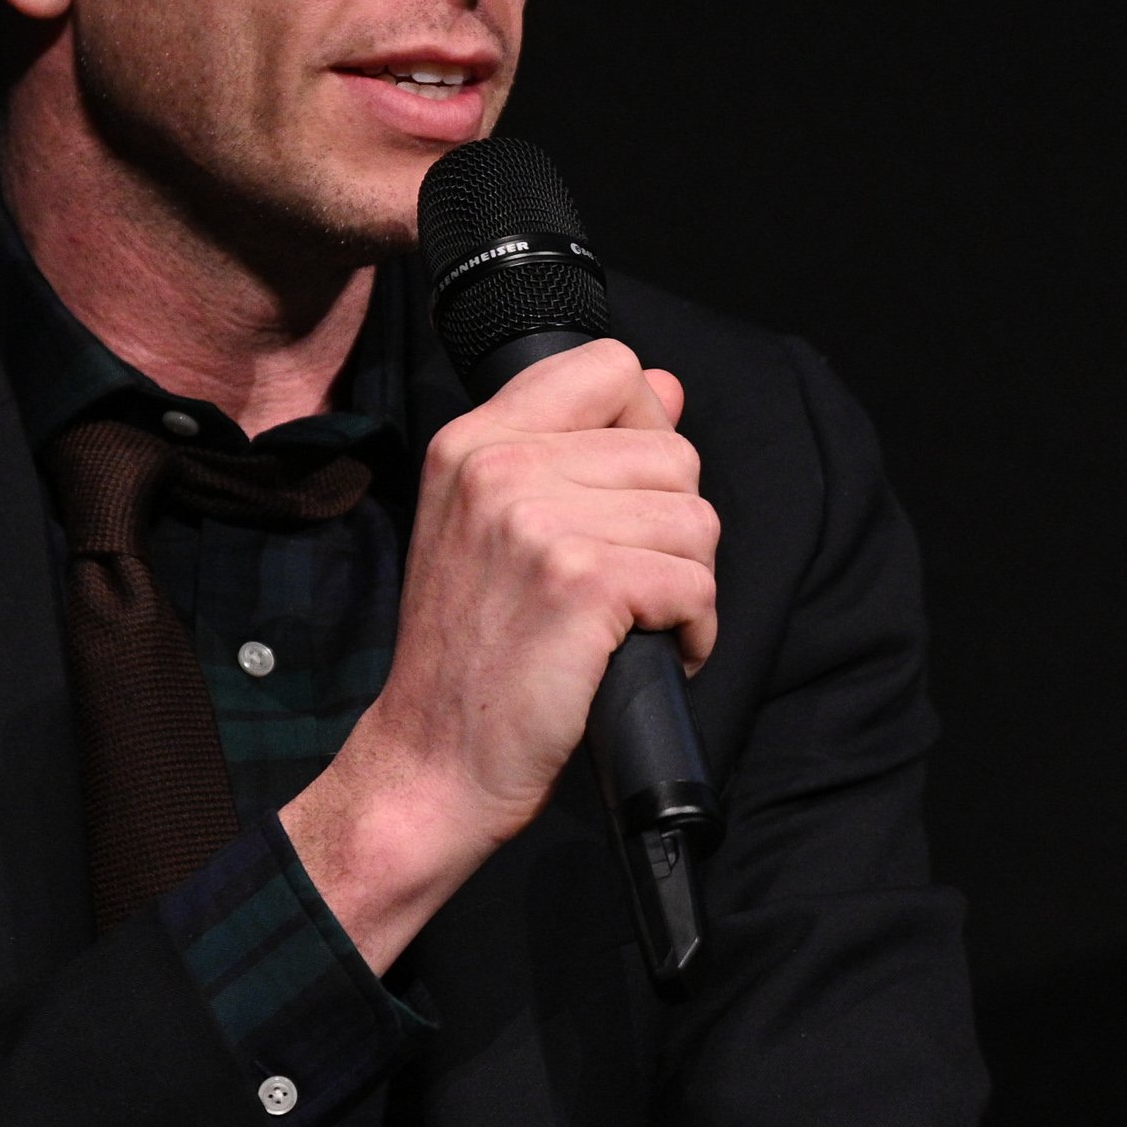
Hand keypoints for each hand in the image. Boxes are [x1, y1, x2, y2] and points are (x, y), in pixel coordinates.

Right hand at [283, 340, 715, 969]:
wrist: (431, 760)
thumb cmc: (470, 652)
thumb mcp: (494, 526)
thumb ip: (573, 448)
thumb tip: (666, 386)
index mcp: (474, 440)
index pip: (610, 366)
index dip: (646, 427)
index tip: (628, 493)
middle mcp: (500, 466)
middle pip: (672, 452)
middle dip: (672, 527)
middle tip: (628, 583)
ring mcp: (538, 522)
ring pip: (695, 518)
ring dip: (687, 583)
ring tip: (635, 622)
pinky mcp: (582, 584)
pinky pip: (695, 582)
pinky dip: (694, 630)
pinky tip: (652, 653)